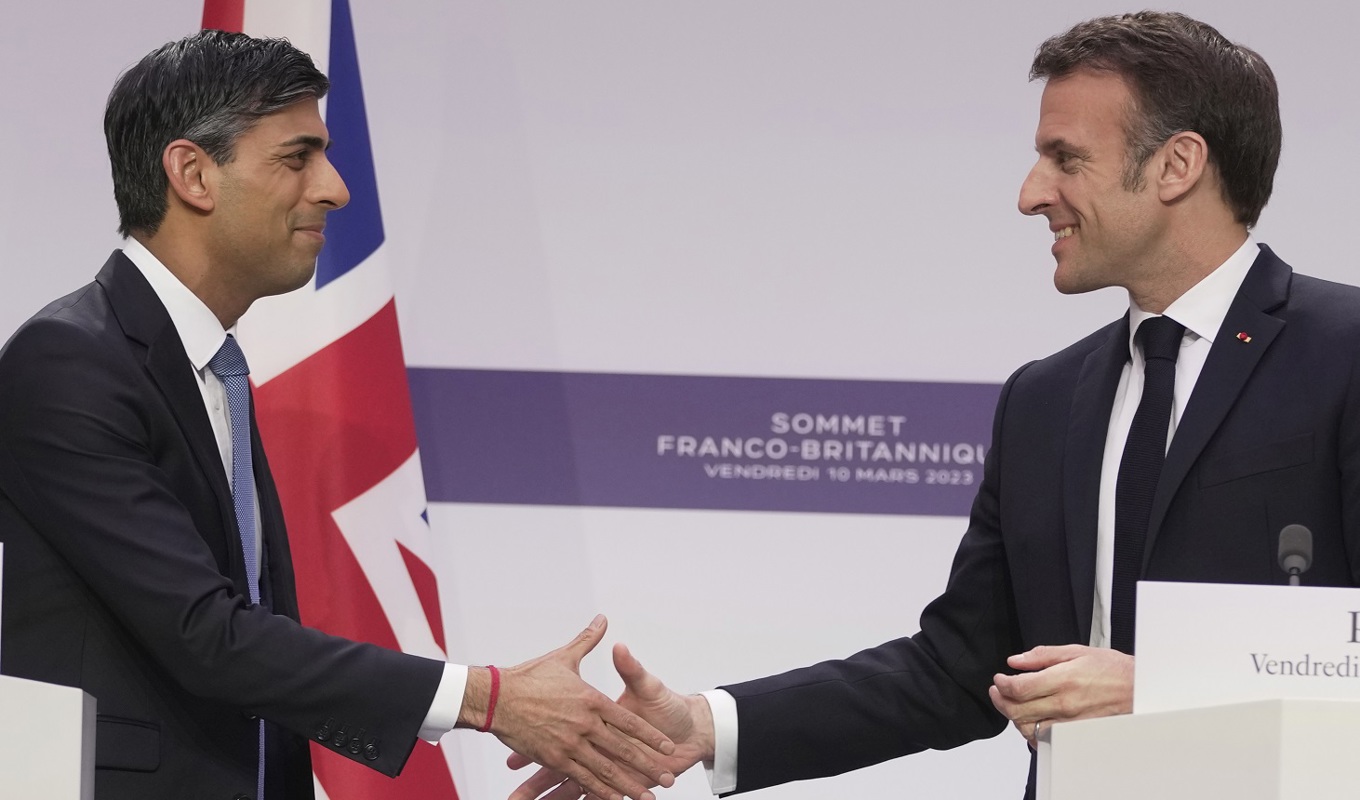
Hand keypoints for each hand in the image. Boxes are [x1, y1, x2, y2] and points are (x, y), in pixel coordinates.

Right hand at [461, 615, 676, 799]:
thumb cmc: (528, 677)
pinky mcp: (553, 758)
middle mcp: (584, 723)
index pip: (629, 722)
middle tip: (668, 777)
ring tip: (647, 797)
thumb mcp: (563, 657)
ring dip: (628, 785)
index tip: (668, 747)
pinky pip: (581, 778)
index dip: (650, 736)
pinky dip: (598, 791)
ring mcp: (569, 743)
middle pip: (623, 749)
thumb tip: (602, 620)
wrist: (494, 697)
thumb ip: (588, 641)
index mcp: (591, 699)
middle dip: (647, 765)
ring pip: (606, 769)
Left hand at [988, 644, 1133, 748]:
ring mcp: (1070, 722)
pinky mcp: (1075, 732)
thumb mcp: (1075, 651)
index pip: (1019, 688)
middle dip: (1001, 700)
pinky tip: (1031, 720)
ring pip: (1028, 728)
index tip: (999, 679)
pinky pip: (1046, 738)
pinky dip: (1032, 732)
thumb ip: (1041, 656)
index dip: (1002, 684)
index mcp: (1062, 680)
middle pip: (1018, 711)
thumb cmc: (1111, 669)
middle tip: (998, 691)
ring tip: (1012, 704)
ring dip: (1014, 717)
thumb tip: (1015, 661)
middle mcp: (1065, 704)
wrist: (1137, 688)